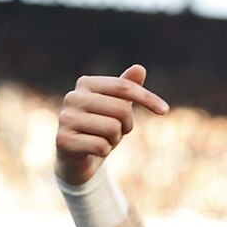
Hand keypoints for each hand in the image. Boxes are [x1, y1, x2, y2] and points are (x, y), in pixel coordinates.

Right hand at [55, 64, 168, 184]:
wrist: (78, 158)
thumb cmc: (102, 128)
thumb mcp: (118, 107)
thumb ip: (127, 87)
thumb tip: (139, 68)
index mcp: (86, 83)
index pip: (124, 87)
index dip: (147, 98)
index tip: (164, 110)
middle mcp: (72, 97)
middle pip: (121, 108)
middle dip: (126, 124)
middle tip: (116, 131)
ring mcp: (65, 118)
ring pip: (113, 128)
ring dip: (114, 139)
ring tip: (102, 139)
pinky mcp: (62, 140)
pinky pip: (101, 146)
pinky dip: (103, 151)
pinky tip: (92, 150)